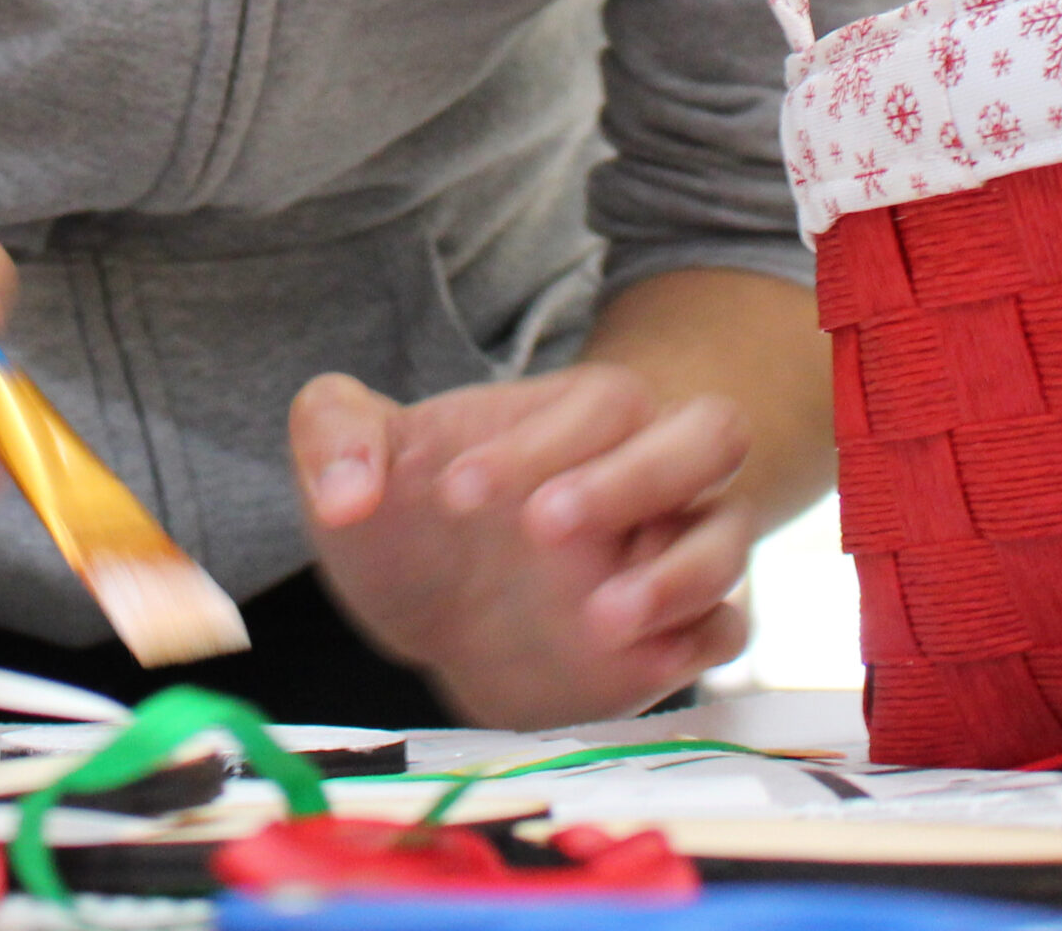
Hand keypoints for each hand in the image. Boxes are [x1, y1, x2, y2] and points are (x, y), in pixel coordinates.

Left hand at [291, 363, 752, 727]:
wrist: (443, 610)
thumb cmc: (413, 512)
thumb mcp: (352, 453)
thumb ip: (334, 434)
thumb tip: (347, 491)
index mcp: (574, 413)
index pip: (597, 401)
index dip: (537, 441)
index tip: (453, 493)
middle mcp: (639, 471)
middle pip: (709, 435)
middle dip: (640, 476)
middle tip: (543, 526)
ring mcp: (665, 553)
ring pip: (726, 536)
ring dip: (676, 574)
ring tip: (597, 617)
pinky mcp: (674, 636)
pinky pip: (727, 626)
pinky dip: (697, 639)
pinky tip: (636, 661)